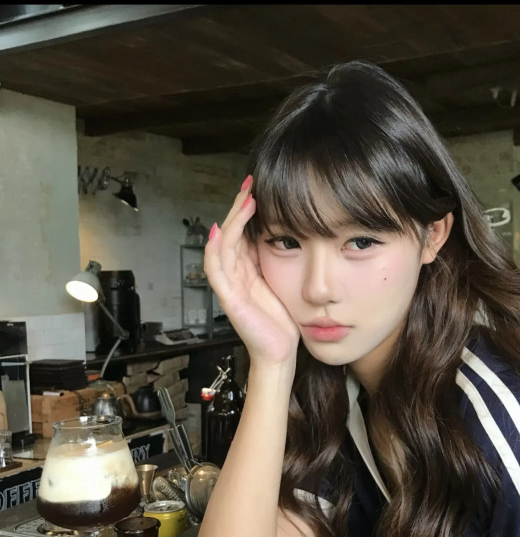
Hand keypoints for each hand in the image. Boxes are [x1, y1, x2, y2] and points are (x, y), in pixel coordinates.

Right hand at [204, 177, 299, 365]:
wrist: (280, 353)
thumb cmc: (283, 320)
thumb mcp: (283, 281)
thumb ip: (279, 260)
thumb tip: (287, 232)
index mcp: (247, 268)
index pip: (242, 231)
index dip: (247, 208)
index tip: (259, 186)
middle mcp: (235, 273)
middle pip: (229, 232)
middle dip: (238, 207)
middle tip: (250, 183)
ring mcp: (229, 285)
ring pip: (221, 245)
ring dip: (232, 221)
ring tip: (246, 200)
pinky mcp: (229, 299)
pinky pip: (216, 270)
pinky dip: (217, 249)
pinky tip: (222, 230)